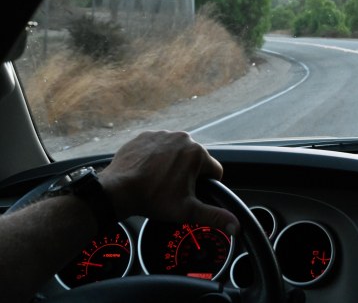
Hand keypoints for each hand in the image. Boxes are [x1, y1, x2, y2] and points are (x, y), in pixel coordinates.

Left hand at [99, 131, 238, 233]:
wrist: (117, 190)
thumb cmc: (152, 199)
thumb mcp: (187, 211)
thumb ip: (215, 217)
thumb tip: (236, 226)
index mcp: (197, 153)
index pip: (213, 171)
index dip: (205, 186)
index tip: (189, 194)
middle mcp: (182, 138)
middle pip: (195, 160)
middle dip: (188, 174)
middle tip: (172, 190)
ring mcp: (162, 134)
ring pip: (177, 152)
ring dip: (173, 164)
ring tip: (159, 181)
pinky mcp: (145, 135)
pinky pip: (159, 146)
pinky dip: (156, 157)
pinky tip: (148, 171)